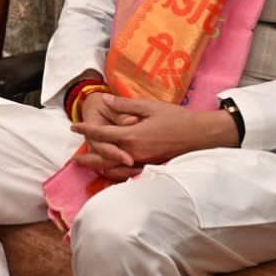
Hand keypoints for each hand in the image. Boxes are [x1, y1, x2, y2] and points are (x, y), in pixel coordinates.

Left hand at [71, 95, 237, 168]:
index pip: (101, 134)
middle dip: (88, 157)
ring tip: (90, 166)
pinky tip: (113, 172)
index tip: (73, 126)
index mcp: (131, 136)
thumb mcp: (149, 106)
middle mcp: (134, 153)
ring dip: (100, 167)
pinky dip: (116, 174)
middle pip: (103, 158)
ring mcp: (143, 163)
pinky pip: (128, 174)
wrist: (201, 135)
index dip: (86, 130)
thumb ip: (124, 106)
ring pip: (114, 170)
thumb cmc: (176, 118)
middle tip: (74, 159)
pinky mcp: (151, 168)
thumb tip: (104, 100)